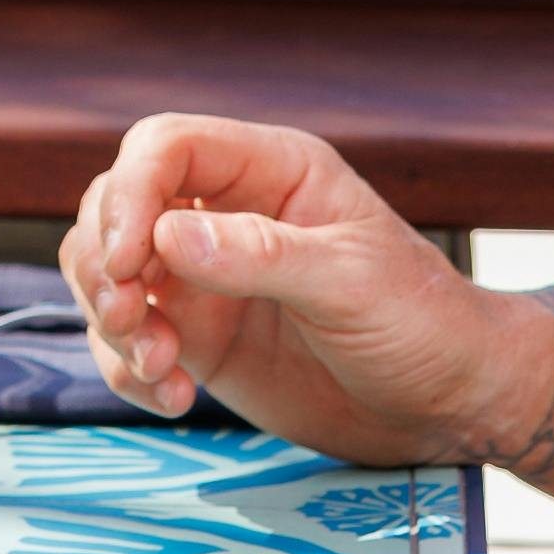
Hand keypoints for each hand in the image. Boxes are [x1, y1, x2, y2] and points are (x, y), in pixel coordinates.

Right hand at [57, 112, 553, 467]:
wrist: (448, 406)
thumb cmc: (424, 324)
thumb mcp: (352, 282)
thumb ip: (261, 255)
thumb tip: (167, 238)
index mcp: (271, 171)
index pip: (164, 147)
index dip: (130, 194)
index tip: (130, 261)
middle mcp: (225, 214)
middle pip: (114, 206)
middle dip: (105, 264)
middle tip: (131, 320)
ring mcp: (203, 279)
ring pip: (106, 274)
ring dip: (112, 322)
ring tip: (160, 368)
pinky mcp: (196, 338)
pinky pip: (124, 342)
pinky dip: (127, 370)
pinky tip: (175, 397)